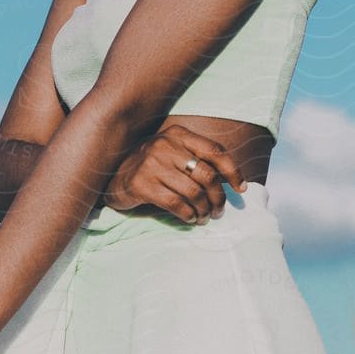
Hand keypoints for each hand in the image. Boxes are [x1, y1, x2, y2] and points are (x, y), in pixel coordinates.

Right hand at [103, 123, 247, 224]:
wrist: (113, 176)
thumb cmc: (152, 167)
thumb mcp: (173, 153)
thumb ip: (198, 160)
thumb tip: (233, 182)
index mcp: (178, 134)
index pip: (215, 150)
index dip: (233, 171)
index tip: (241, 189)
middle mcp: (165, 145)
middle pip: (207, 175)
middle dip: (219, 198)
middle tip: (219, 211)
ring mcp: (151, 164)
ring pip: (193, 192)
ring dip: (204, 210)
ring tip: (204, 218)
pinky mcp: (141, 184)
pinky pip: (176, 204)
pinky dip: (188, 215)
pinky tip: (189, 219)